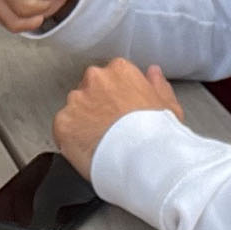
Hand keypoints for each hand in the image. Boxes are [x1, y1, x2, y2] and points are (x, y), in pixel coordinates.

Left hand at [54, 59, 180, 178]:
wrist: (143, 159)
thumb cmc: (157, 134)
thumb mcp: (168, 106)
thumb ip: (157, 85)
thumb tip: (153, 72)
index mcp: (120, 71)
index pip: (112, 77)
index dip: (117, 97)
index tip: (121, 112)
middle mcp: (94, 79)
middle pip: (90, 90)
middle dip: (97, 107)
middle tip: (111, 129)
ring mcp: (75, 101)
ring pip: (74, 109)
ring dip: (83, 122)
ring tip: (101, 143)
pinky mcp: (62, 123)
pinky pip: (63, 129)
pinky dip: (72, 140)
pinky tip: (89, 150)